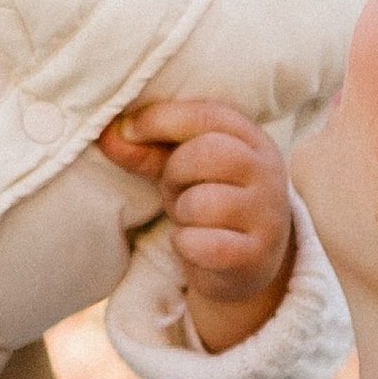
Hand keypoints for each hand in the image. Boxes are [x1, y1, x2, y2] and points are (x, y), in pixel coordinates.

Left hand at [100, 100, 295, 354]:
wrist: (248, 262)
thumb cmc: (210, 202)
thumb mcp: (183, 170)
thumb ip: (148, 151)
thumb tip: (109, 133)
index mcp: (252, 140)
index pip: (209, 116)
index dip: (162, 119)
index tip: (126, 130)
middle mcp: (268, 173)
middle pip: (210, 153)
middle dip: (176, 170)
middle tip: (174, 187)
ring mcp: (267, 216)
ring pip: (206, 202)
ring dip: (183, 212)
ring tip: (189, 217)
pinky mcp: (256, 256)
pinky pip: (206, 245)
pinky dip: (187, 244)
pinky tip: (193, 243)